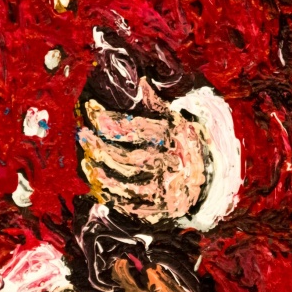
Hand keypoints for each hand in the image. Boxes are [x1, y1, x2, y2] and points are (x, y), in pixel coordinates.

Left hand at [78, 78, 206, 223]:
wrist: (208, 178)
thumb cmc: (182, 143)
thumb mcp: (175, 120)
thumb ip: (155, 104)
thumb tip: (139, 82)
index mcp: (176, 139)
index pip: (138, 130)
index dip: (112, 121)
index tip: (93, 113)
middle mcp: (174, 164)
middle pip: (131, 158)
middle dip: (102, 148)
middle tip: (83, 136)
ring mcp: (169, 189)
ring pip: (129, 184)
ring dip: (103, 173)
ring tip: (87, 160)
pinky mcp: (162, 209)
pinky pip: (132, 205)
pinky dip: (112, 195)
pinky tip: (99, 182)